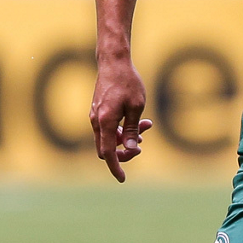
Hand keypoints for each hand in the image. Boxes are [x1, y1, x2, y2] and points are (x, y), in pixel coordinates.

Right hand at [90, 61, 151, 182]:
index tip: (123, 179)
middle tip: (142, 143)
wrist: (113, 62)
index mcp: (105, 121)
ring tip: (146, 126)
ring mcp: (96, 116)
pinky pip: (108, 129)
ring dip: (126, 138)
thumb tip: (129, 149)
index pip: (108, 153)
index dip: (116, 167)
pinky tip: (138, 122)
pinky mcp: (98, 112)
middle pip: (107, 149)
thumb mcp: (136, 107)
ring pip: (109, 138)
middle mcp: (96, 121)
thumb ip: (132, 130)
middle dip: (125, 151)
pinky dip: (121, 130)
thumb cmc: (127, 82)